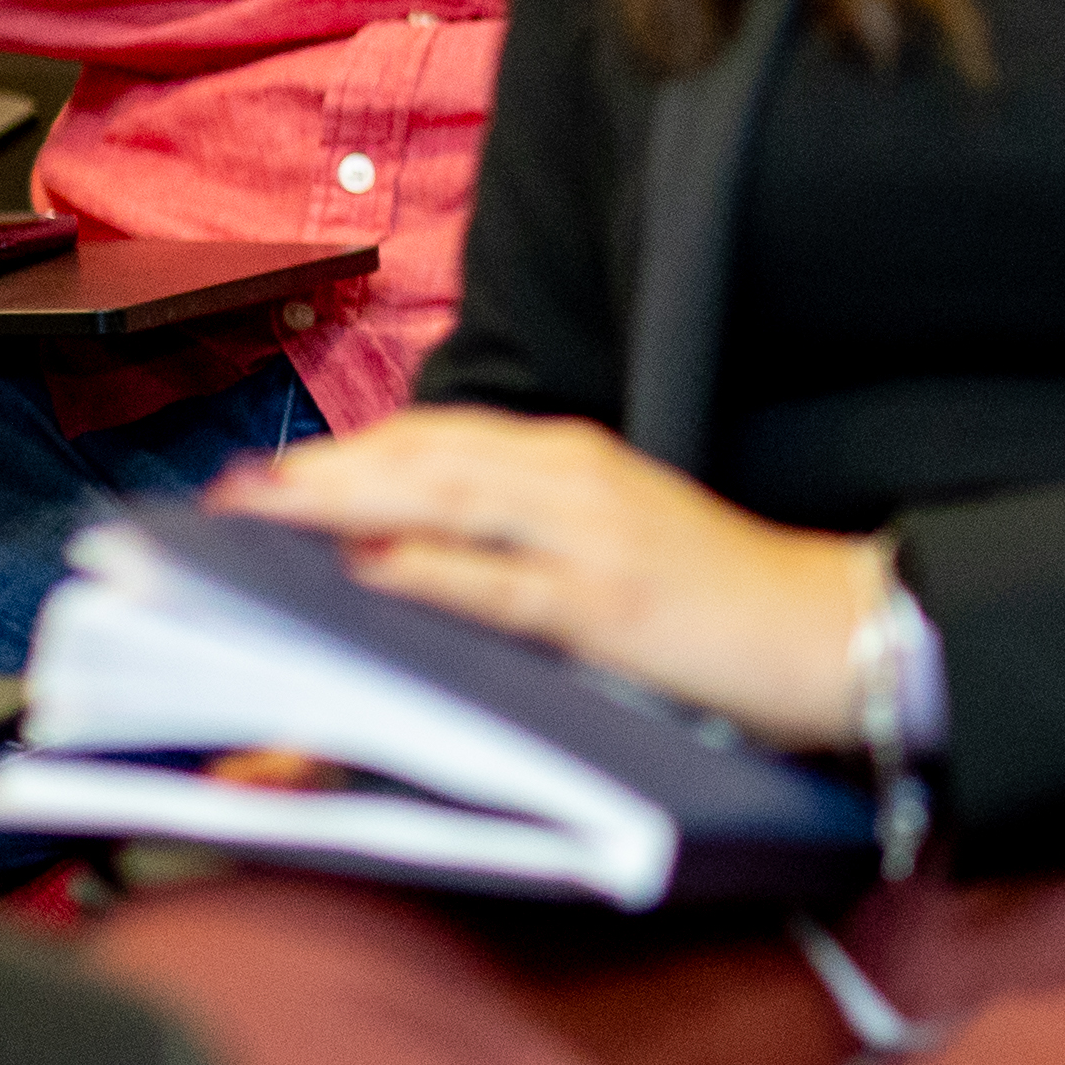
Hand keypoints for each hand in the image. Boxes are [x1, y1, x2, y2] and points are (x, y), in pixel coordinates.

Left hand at [212, 408, 873, 748]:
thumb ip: (523, 539)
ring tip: (270, 511)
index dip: (348, 450)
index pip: (439, 437)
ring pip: (449, 499)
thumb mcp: (618, 543)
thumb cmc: (721, 594)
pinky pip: (501, 583)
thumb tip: (408, 561)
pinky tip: (374, 565)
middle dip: (323, 473)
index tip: (269, 473)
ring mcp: (593, 538)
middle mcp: (578, 480)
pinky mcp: (607, 605)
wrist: (828, 626)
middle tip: (236, 493)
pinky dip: (432, 569)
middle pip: (427, 457)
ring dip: (349, 501)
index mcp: (577, 460)